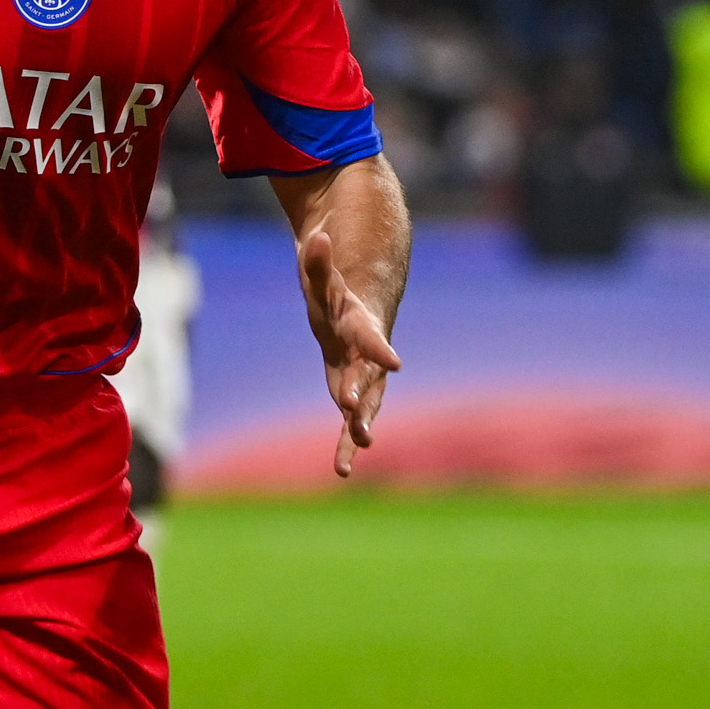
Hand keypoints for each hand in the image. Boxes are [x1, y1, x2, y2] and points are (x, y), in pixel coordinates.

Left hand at [300, 226, 400, 477]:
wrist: (363, 312)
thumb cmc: (340, 294)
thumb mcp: (324, 278)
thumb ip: (320, 263)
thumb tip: (316, 237)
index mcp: (361, 327)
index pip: (371, 338)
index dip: (380, 350)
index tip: (393, 362)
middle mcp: (367, 357)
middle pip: (368, 379)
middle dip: (363, 397)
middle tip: (358, 418)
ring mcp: (363, 378)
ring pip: (365, 406)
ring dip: (359, 427)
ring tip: (355, 453)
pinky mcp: (353, 394)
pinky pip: (352, 422)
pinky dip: (347, 444)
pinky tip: (341, 471)